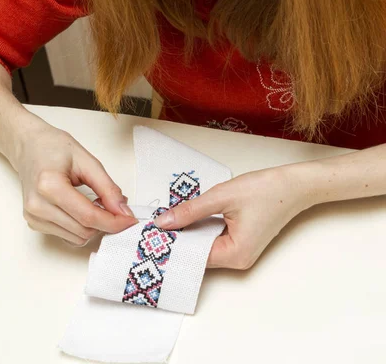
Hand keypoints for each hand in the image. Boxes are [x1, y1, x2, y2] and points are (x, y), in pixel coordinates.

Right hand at [12, 122, 137, 245]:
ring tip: (98, 204)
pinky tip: (84, 210)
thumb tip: (123, 211)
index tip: (130, 220)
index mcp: (49, 186)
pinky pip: (67, 236)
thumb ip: (107, 187)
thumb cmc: (54, 147)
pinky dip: (82, 227)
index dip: (113, 221)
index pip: (88, 216)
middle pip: (83, 230)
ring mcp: (33, 217)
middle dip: (106, 223)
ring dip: (94, 226)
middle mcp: (37, 206)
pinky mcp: (34, 223)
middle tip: (118, 208)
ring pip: (76, 237)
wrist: (28, 146)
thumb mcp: (87, 161)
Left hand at [154, 164, 311, 269]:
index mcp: (234, 255)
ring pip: (205, 246)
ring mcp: (241, 253)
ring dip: (190, 232)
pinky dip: (202, 229)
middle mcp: (238, 260)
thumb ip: (190, 211)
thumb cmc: (265, 190)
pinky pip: (215, 240)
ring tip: (168, 218)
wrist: (294, 184)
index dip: (172, 244)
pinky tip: (189, 217)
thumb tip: (163, 222)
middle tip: (154, 223)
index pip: (193, 255)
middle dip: (178, 238)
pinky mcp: (242, 242)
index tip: (150, 234)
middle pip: (198, 253)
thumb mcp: (222, 197)